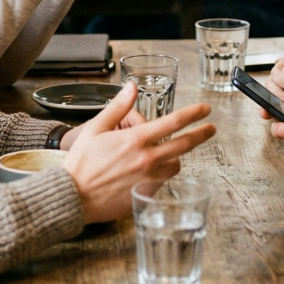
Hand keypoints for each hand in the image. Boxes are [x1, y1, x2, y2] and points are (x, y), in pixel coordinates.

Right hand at [64, 83, 216, 223]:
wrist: (73, 197)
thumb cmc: (82, 163)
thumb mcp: (96, 128)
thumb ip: (118, 106)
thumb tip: (131, 86)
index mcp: (135, 140)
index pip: (173, 122)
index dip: (193, 114)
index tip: (205, 109)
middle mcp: (147, 159)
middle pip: (185, 145)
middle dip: (201, 134)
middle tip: (210, 129)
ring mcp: (148, 179)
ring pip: (176, 165)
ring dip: (176, 156)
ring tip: (169, 153)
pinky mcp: (146, 194)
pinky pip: (163, 181)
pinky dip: (162, 174)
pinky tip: (151, 171)